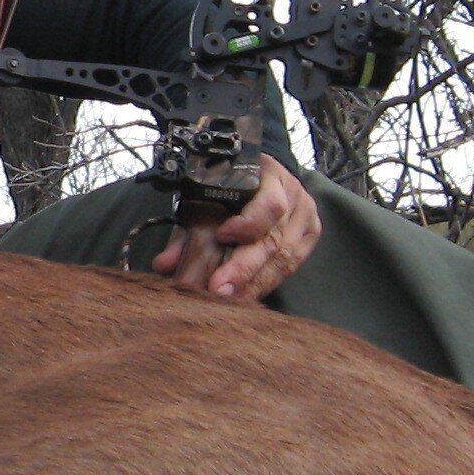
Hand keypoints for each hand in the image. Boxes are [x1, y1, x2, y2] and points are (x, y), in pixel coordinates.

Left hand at [150, 154, 319, 302]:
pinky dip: (266, 283)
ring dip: (254, 284)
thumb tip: (163, 265)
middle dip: (244, 269)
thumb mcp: (209, 195)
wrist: (266, 173)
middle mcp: (294, 197)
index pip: (269, 204)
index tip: (222, 236)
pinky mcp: (310, 236)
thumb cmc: (233, 184)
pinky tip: (247, 296)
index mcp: (269, 177)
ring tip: (230, 301)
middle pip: (274, 239)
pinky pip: (290, 266)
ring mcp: (305, 218)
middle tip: (219, 290)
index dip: (248, 224)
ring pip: (284, 258)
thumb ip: (188, 229)